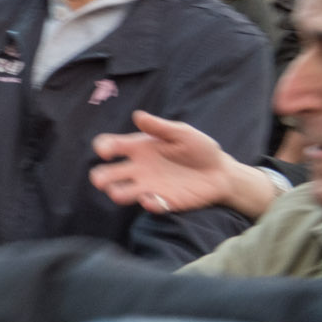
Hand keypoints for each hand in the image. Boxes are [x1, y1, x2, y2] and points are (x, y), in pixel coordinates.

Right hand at [88, 109, 241, 214]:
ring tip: (120, 193)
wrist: (220, 172)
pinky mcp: (163, 201)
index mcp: (139, 148)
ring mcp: (148, 186)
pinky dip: (148, 204)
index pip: (111, 146)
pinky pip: (149, 205)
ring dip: (117, 193)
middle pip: (108, 174)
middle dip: (100, 177)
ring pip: (120, 193)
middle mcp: (138, 168)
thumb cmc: (199, 148)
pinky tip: (153, 200)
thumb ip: (160, 127)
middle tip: (101, 180)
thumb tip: (137, 116)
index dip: (103, 147)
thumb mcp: (182, 133)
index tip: (107, 151)